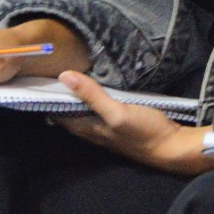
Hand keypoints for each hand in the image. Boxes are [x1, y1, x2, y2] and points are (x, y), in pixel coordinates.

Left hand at [53, 71, 213, 173]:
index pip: (57, 112)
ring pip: (81, 111)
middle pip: (67, 112)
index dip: (48, 95)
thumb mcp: (118, 111)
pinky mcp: (117, 123)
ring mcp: (105, 128)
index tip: (42, 73)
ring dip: (75, 95)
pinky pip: (96, 109)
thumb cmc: (143, 131)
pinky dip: (91, 97)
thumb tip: (64, 76)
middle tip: (54, 67)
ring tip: (71, 72)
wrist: (172, 146)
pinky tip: (97, 85)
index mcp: (86, 128)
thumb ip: (92, 95)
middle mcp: (91, 130)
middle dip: (60, 93)